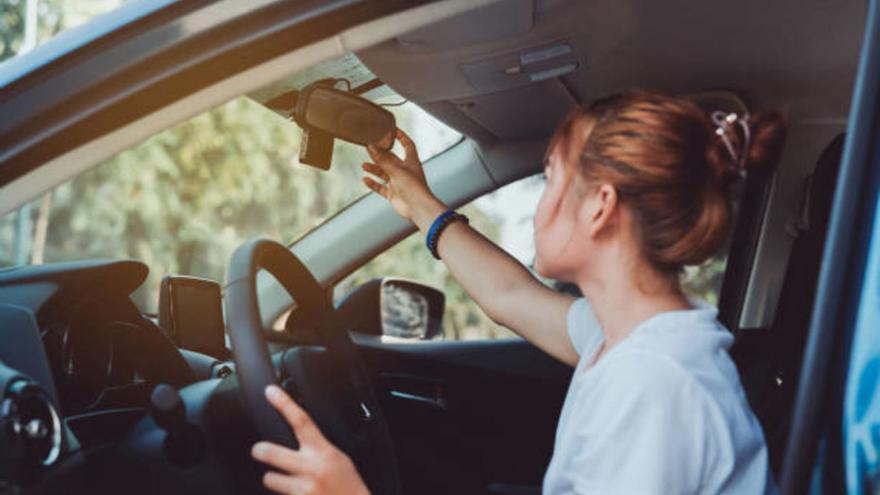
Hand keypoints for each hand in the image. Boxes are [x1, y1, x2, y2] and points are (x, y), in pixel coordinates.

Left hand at [251, 385, 369, 494]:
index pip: (301, 421)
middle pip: (271, 452)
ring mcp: (303, 489)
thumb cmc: (348, 486)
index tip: (270, 392)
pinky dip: (286, 494)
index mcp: (323, 452)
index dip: (284, 404)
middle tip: (258, 450)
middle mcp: (311, 469)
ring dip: (274, 479)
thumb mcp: (338, 459)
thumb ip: (317, 449)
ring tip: (287, 482)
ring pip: (269, 478)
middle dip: (260, 450)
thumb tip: (298, 436)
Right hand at [362, 128, 445, 230]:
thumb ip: (382, 159)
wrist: (418, 208)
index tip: (391, 129)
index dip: (401, 136)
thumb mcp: (396, 169)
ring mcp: (399, 183)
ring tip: (364, 165)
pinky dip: (373, 183)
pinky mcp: (394, 194)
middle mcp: (405, 171)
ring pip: (384, 173)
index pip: (407, 145)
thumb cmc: (413, 187)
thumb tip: (370, 146)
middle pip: (391, 159)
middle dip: (380, 154)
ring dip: (374, 168)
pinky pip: (381, 187)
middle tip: (368, 147)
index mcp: (411, 162)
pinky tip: (365, 179)